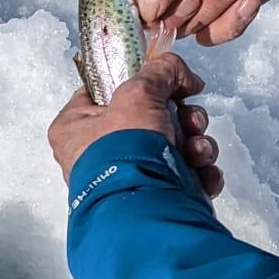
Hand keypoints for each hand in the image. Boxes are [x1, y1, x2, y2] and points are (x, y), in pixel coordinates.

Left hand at [48, 52, 222, 197]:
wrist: (147, 207)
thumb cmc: (127, 146)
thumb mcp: (139, 92)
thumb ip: (160, 70)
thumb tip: (181, 73)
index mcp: (76, 126)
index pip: (107, 90)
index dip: (141, 81)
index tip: (169, 81)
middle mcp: (97, 152)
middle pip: (149, 117)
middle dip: (182, 117)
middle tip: (190, 119)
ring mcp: (128, 176)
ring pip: (173, 144)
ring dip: (195, 143)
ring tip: (197, 151)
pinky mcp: (155, 196)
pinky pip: (183, 174)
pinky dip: (198, 171)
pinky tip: (203, 173)